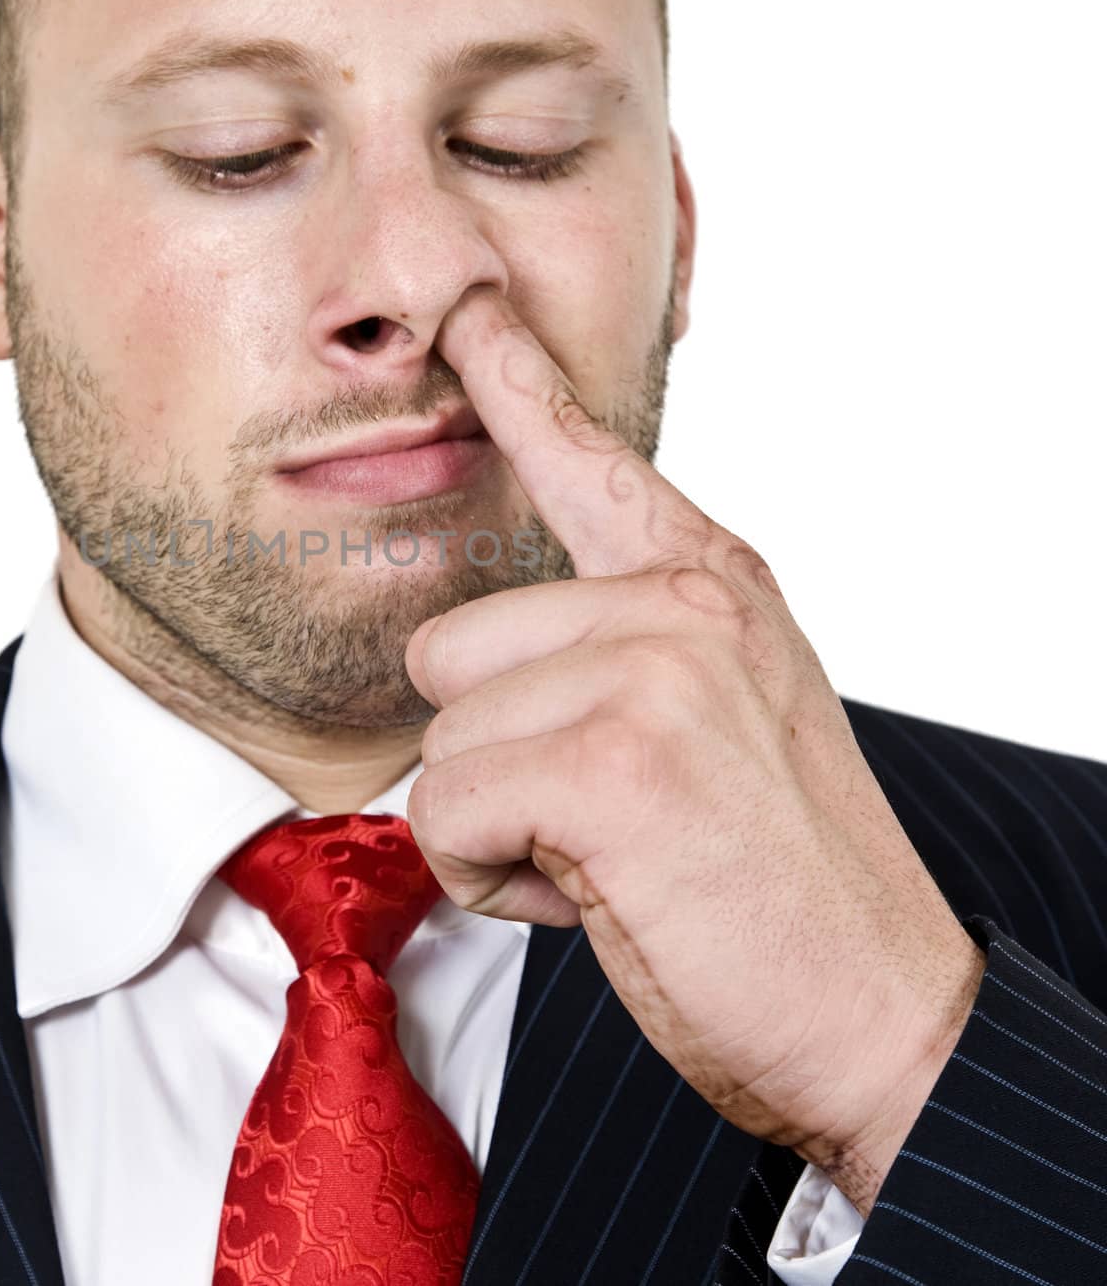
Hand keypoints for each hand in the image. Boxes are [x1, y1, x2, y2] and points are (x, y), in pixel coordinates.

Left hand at [404, 289, 986, 1216]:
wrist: (881, 1013)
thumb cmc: (779, 878)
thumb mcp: (724, 720)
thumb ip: (629, 649)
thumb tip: (492, 654)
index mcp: (708, 583)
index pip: (586, 458)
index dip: (517, 380)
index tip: (469, 308)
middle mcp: (680, 602)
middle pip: (450, 650)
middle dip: (497, 760)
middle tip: (609, 817)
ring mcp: (651, 671)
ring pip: (441, 742)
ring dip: (500, 827)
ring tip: (615, 856)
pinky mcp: (613, 763)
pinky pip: (445, 810)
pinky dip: (490, 877)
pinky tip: (594, 893)